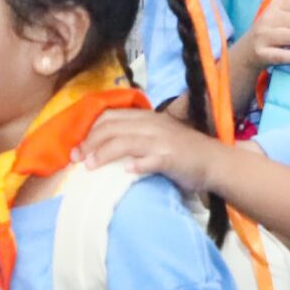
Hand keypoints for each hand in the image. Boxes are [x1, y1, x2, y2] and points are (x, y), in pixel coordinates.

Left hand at [77, 107, 225, 190]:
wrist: (213, 161)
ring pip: (124, 142)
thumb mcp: (156, 135)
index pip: (110, 117)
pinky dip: (137, 165)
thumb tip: (102, 146)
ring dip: (103, 154)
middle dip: (89, 143)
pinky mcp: (171, 158)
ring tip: (89, 167)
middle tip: (76, 159)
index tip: (76, 148)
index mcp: (146, 117)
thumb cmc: (182, 151)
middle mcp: (151, 125)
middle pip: (112, 128)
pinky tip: (126, 172)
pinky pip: (150, 160)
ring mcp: (161, 141)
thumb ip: (134, 135)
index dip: (89, 131)